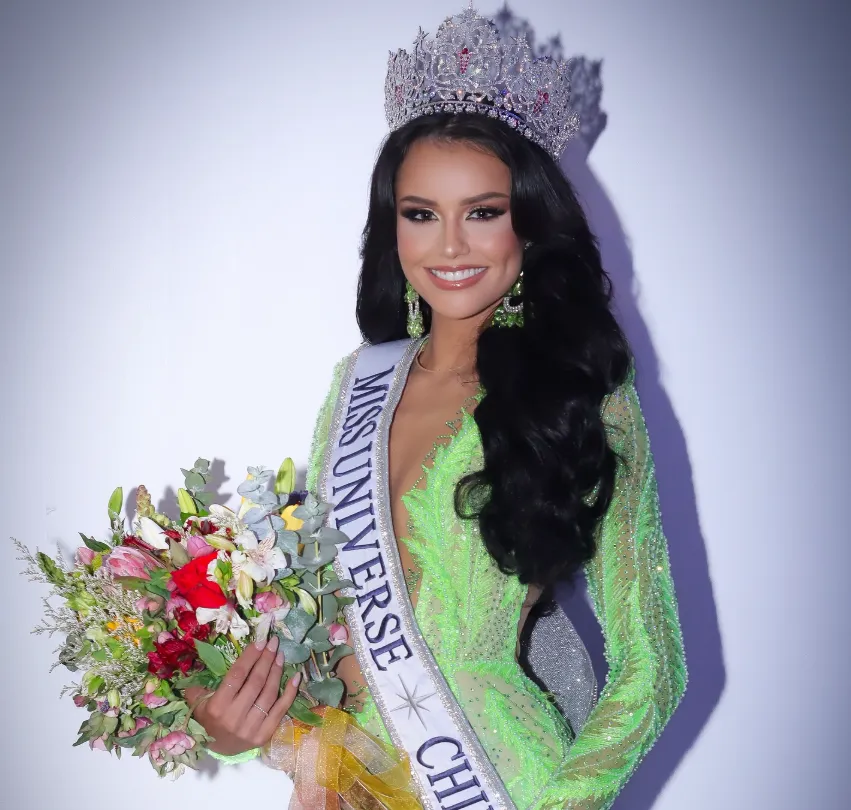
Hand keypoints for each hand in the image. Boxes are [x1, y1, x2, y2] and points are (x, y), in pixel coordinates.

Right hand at [185, 635, 300, 755]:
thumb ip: (200, 685)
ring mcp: (251, 728)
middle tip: (274, 643)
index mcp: (217, 707)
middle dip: (266, 659)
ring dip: (277, 672)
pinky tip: (296, 677)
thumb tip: (204, 661)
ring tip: (280, 656)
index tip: (261, 641)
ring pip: (269, 694)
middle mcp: (234, 717)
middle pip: (256, 682)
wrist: (217, 749)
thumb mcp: (198, 703)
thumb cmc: (208, 720)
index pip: (237, 675)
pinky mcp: (264, 735)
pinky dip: (290, 692)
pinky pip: (280, 710)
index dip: (250, 657)